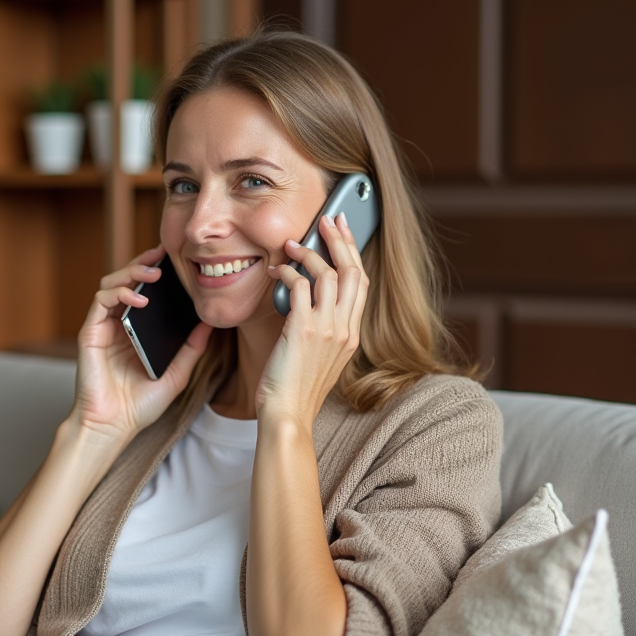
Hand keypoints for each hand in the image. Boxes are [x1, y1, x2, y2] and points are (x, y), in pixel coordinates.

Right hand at [70, 245, 212, 444]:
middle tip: (163, 255)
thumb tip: (210, 324)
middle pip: (127, 281)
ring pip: (111, 284)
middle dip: (144, 263)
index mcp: (136, 331)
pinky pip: (101, 300)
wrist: (114, 426)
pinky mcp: (90, 332)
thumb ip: (192, 349)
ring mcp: (103, 327)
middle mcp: (118, 325)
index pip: (145, 292)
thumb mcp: (177, 374)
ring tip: (153, 274)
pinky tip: (138, 297)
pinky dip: (119, 293)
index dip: (157, 272)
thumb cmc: (140, 405)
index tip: (176, 262)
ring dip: (131, 272)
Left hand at [259, 214, 368, 426]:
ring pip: (329, 273)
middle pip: (353, 271)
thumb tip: (305, 304)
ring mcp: (327, 329)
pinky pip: (301, 287)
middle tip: (329, 218)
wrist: (288, 416)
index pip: (360, 284)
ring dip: (309, 251)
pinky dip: (288, 272)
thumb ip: (321, 332)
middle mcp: (345, 329)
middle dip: (341, 240)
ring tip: (291, 243)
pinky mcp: (304, 330)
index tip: (345, 232)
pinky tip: (276, 270)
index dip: (354, 254)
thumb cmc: (295, 391)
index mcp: (351, 336)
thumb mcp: (318, 359)